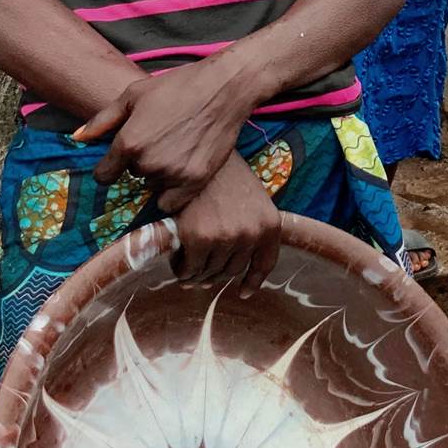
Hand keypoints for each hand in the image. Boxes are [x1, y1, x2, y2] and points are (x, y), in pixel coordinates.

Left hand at [75, 59, 254, 210]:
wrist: (222, 89)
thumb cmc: (176, 87)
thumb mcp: (134, 95)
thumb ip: (102, 120)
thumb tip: (77, 138)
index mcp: (129, 142)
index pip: (104, 175)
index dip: (110, 168)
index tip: (120, 160)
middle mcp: (148, 163)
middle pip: (132, 177)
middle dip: (141, 164)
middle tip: (160, 142)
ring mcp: (173, 174)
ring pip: (153, 187)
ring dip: (159, 176)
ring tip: (175, 150)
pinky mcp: (195, 181)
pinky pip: (172, 203)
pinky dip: (174, 192)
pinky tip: (182, 169)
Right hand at [171, 155, 280, 296]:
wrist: (199, 155)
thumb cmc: (224, 173)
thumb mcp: (251, 197)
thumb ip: (251, 227)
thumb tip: (236, 269)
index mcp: (270, 225)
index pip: (265, 264)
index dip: (253, 281)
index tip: (242, 292)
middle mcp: (251, 234)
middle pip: (232, 271)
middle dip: (215, 275)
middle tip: (200, 273)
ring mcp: (226, 237)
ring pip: (209, 272)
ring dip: (197, 275)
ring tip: (187, 267)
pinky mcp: (199, 238)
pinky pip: (188, 268)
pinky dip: (181, 269)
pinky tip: (176, 262)